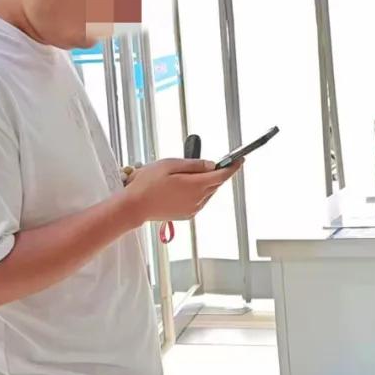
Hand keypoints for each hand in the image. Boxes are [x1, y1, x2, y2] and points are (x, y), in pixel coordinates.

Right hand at [123, 158, 241, 222]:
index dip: (233, 167)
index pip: (222, 175)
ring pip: (208, 192)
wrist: (134, 206)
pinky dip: (198, 192)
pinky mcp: (188, 214)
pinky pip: (200, 201)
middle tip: (209, 164)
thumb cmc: (148, 183)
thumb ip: (194, 165)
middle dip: (216, 173)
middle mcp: (198, 199)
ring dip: (206, 183)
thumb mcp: (170, 164)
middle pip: (216, 183)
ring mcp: (193, 208)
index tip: (240, 160)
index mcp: (195, 185)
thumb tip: (211, 165)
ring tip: (189, 175)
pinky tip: (184, 187)